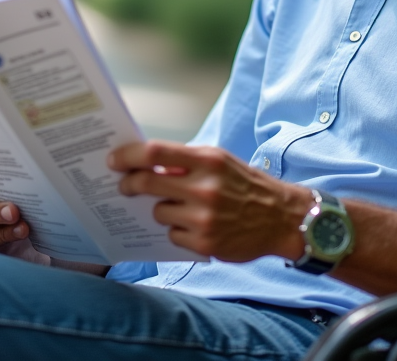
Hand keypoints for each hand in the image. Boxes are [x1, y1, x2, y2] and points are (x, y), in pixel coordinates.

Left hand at [109, 141, 311, 261]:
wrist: (282, 218)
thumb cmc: (246, 186)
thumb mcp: (221, 162)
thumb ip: (187, 162)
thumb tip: (145, 163)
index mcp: (208, 161)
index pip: (155, 153)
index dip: (128, 156)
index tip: (114, 161)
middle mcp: (205, 188)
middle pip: (147, 183)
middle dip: (129, 185)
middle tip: (124, 186)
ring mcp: (204, 218)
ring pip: (159, 212)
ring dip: (163, 210)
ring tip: (183, 208)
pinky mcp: (205, 243)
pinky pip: (172, 235)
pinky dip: (178, 230)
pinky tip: (196, 226)